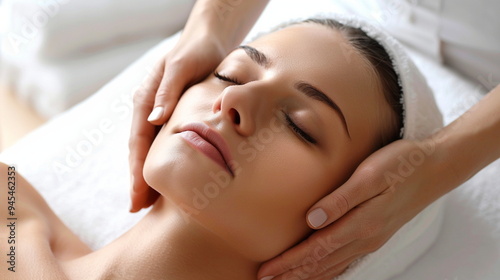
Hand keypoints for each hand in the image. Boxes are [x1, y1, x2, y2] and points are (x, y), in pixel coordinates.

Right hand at [129, 33, 226, 211]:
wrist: (209, 42)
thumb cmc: (195, 52)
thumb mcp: (180, 67)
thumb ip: (166, 92)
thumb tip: (154, 120)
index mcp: (145, 100)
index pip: (138, 142)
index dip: (135, 171)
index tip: (136, 196)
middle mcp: (149, 110)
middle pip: (141, 151)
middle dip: (138, 179)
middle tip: (138, 209)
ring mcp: (161, 114)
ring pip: (153, 149)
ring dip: (150, 174)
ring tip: (150, 202)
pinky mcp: (175, 116)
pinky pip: (167, 143)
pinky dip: (166, 161)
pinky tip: (173, 176)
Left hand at [257, 138, 444, 279]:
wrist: (434, 168)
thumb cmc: (400, 165)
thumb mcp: (370, 175)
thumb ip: (341, 199)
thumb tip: (312, 220)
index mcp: (361, 224)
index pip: (316, 250)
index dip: (289, 262)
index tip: (266, 271)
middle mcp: (365, 238)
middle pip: (321, 263)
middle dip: (292, 274)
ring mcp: (371, 239)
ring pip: (333, 266)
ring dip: (308, 275)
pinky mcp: (376, 235)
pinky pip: (346, 261)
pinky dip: (329, 271)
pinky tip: (322, 273)